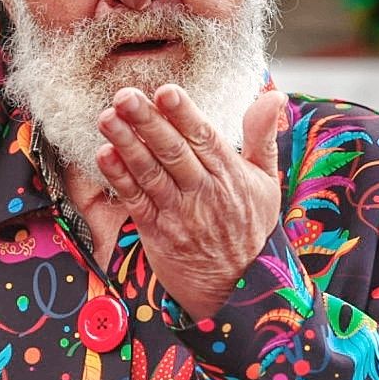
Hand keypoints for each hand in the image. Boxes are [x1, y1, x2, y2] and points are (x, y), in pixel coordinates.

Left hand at [96, 84, 283, 321]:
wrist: (237, 288)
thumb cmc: (249, 227)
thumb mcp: (266, 182)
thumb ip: (262, 136)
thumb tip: (274, 96)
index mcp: (230, 175)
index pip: (205, 138)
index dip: (184, 114)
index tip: (166, 91)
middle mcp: (204, 192)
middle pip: (173, 152)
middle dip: (148, 122)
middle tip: (125, 96)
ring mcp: (179, 214)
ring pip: (150, 173)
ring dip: (127, 144)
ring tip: (107, 118)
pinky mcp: (157, 232)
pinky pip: (136, 201)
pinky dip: (119, 178)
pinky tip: (104, 155)